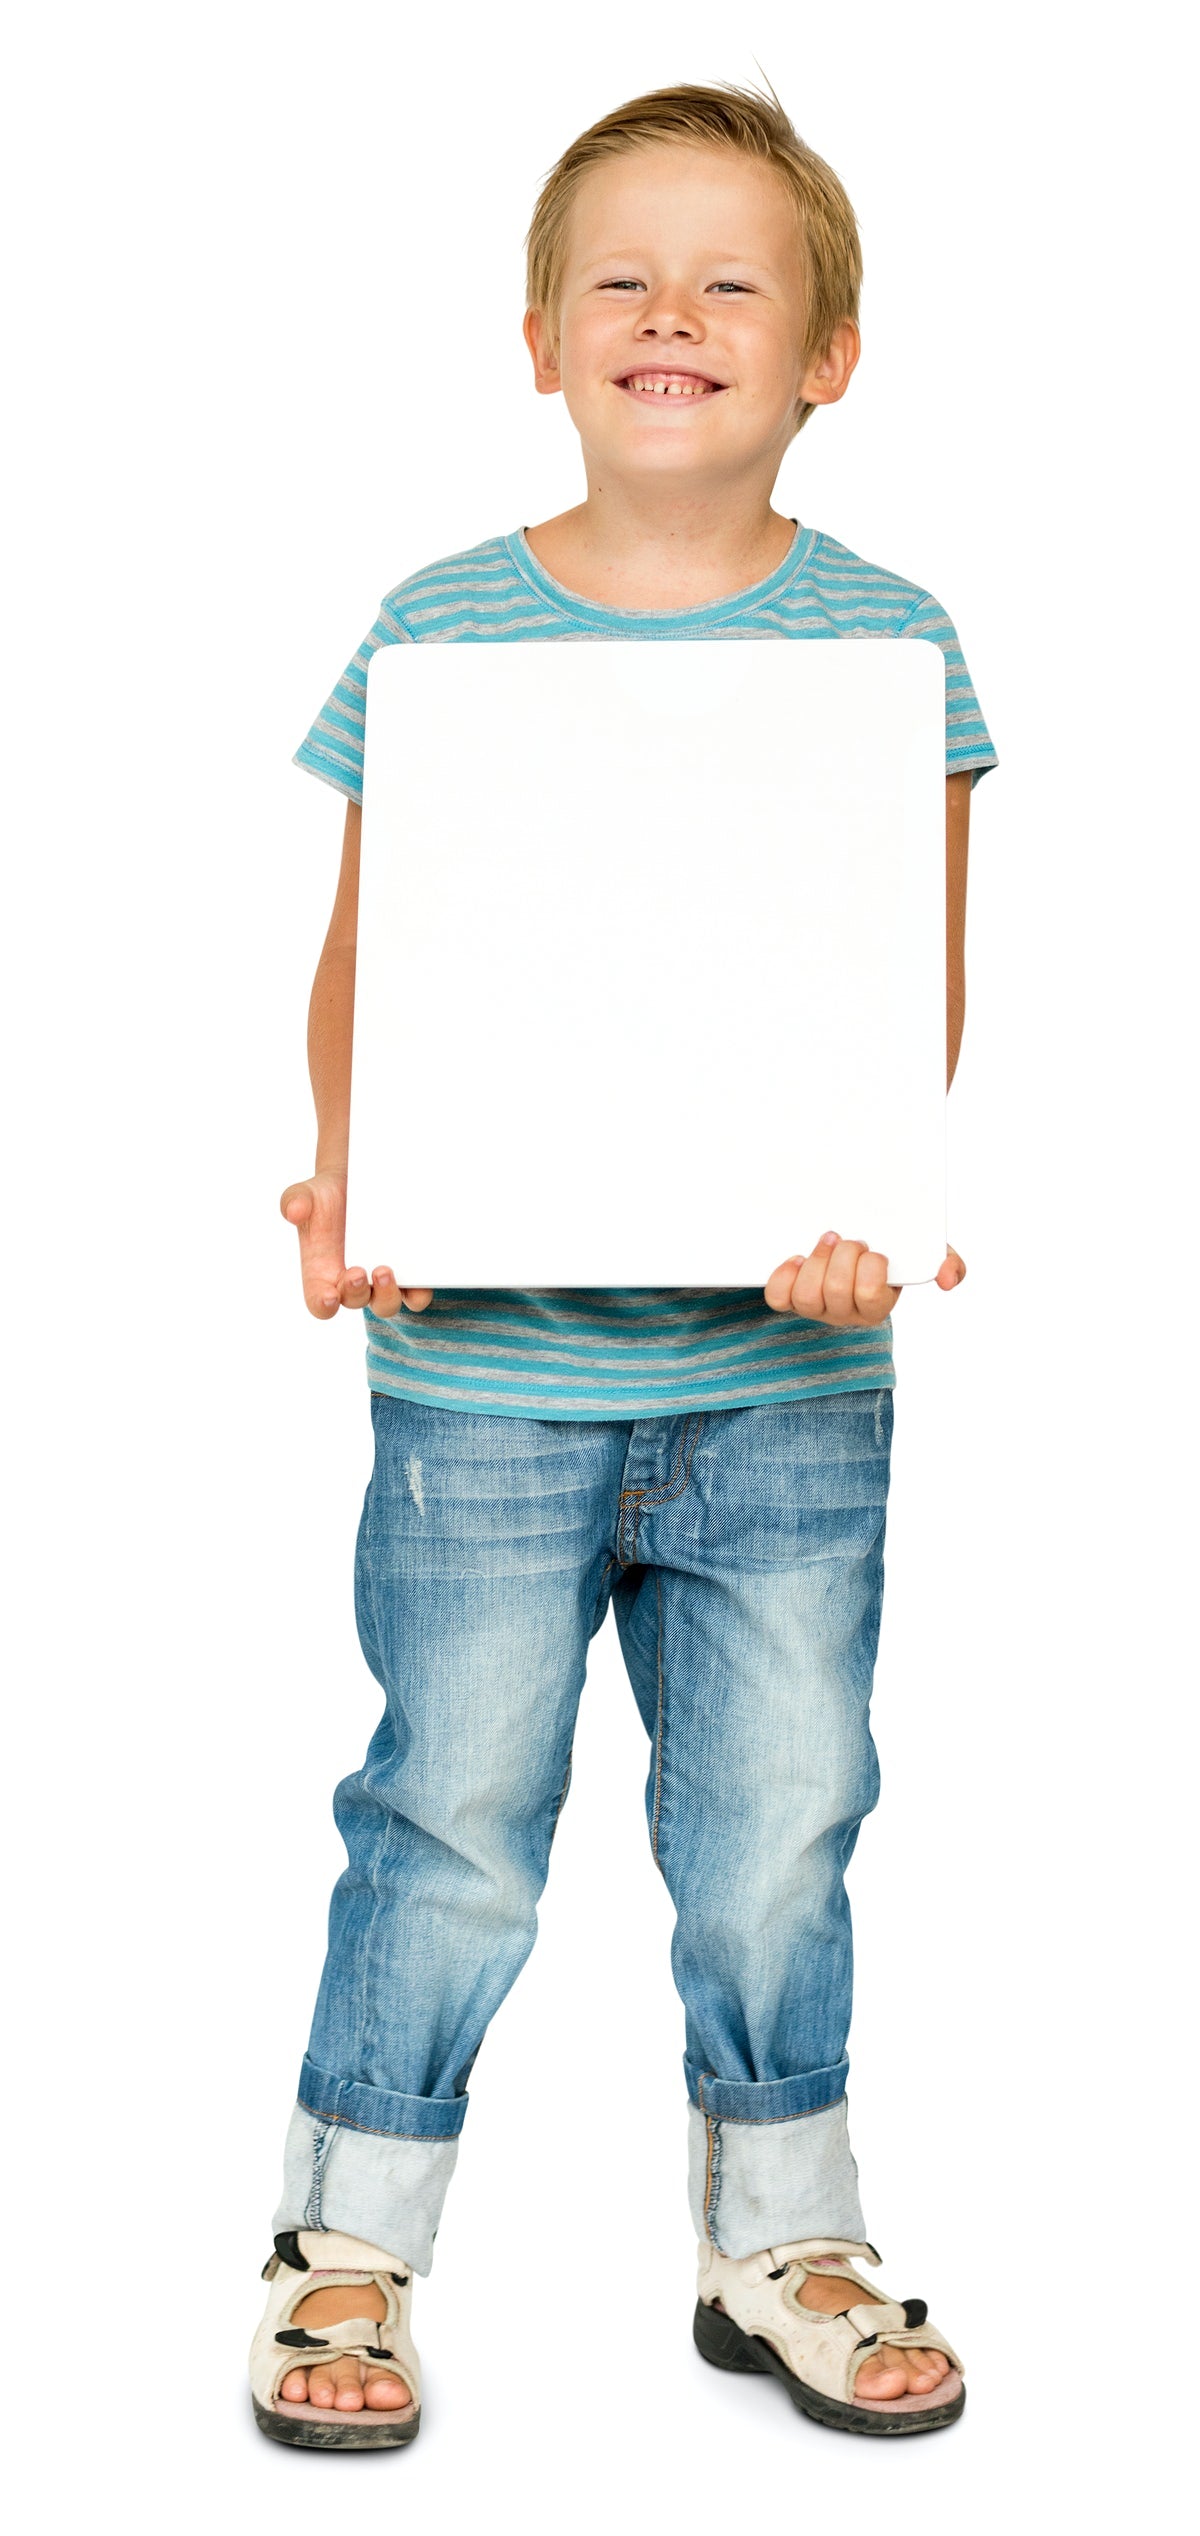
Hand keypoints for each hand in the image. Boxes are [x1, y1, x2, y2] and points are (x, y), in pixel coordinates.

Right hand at [279, 1172, 432, 1319]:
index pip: (320, 1303)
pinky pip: (416, 1293)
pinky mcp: (407, 1272)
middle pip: (356, 1302)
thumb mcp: (308, 1192)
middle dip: (356, 1292)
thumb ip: (295, 1200)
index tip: (328, 1297)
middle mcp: (352, 1282)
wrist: (359, 1180)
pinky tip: (421, 1274)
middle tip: (358, 1272)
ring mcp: (380, 1280)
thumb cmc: (326, 1195)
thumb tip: (294, 1212)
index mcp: (322, 1274)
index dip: (323, 1305)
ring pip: (386, 1304)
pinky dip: (420, 1290)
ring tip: (385, 1271)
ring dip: (387, 1295)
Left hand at [763, 1231, 965, 1323]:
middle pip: (838, 1291)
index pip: (871, 1294)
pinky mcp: (791, 1300)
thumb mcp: (922, 1254)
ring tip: (827, 1242)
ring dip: (816, 1261)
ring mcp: (818, 1309)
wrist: (853, 1251)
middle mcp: (847, 1313)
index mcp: (879, 1304)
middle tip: (849, 1240)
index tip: (873, 1250)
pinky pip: (778, 1298)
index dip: (869, 1267)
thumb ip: (946, 1262)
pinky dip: (784, 1276)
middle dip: (843, 1256)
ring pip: (808, 1296)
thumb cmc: (889, 1254)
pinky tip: (797, 1260)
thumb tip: (947, 1277)